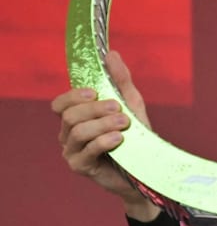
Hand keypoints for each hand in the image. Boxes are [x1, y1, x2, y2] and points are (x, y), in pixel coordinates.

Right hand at [51, 49, 158, 220]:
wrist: (147, 172)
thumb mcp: (131, 105)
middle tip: (118, 108)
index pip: (60, 104)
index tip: (94, 92)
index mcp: (76, 119)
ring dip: (102, 124)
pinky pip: (87, 150)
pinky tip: (119, 138)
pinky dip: (103, 141)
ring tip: (124, 123)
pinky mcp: (81, 167)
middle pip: (69, 115)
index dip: (73, 96)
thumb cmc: (136, 138)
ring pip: (77, 131)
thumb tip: (112, 54)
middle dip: (94, 109)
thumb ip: (120, 81)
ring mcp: (72, 152)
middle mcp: (68, 135)